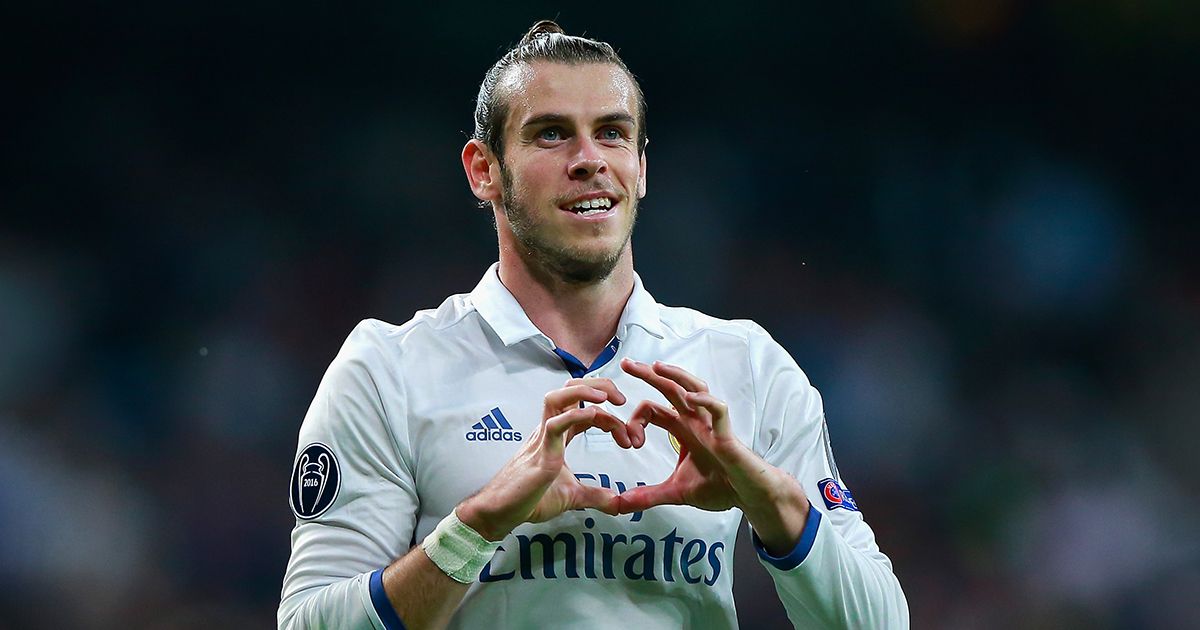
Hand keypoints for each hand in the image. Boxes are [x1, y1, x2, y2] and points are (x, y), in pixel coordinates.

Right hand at [457, 378, 640, 540]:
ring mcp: (543, 439)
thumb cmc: (530, 499)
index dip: (609, 414)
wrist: (502, 513)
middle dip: (598, 386)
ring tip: (607, 398)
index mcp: (557, 435)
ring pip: (558, 397)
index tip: (628, 436)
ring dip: (584, 391)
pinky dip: (575, 415)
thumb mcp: (572, 496)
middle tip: (622, 399)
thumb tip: (618, 503)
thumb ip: (595, 496)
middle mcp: (549, 430)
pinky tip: (593, 416)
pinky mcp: (540, 454)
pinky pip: (554, 424)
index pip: (584, 408)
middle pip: (570, 390)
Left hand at [617, 359, 808, 553]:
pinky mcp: (727, 435)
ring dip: (676, 376)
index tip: (629, 442)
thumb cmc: (720, 487)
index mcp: (683, 429)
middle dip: (649, 375)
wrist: (749, 497)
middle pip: (671, 389)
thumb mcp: (676, 492)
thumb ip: (648, 496)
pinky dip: (706, 401)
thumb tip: (619, 504)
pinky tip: (691, 398)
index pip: (654, 410)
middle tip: (627, 364)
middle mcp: (696, 421)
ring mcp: (711, 425)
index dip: (636, 419)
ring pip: (695, 389)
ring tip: (657, 367)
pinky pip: (719, 410)